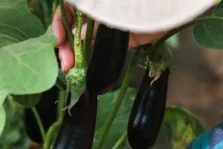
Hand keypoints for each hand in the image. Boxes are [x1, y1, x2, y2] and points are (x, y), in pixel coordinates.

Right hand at [52, 2, 166, 71]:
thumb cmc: (130, 1)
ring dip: (78, 56)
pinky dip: (94, 60)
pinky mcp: (125, 40)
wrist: (164, 5)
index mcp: (90, 1)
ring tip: (71, 70)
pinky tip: (85, 69)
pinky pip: (105, 50)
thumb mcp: (100, 5)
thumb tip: (77, 35)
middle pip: (75, 29)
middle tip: (65, 64)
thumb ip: (86, 17)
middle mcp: (98, 11)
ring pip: (88, 42)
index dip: (59, 26)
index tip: (58, 42)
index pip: (66, 11)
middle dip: (67, 46)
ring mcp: (111, 26)